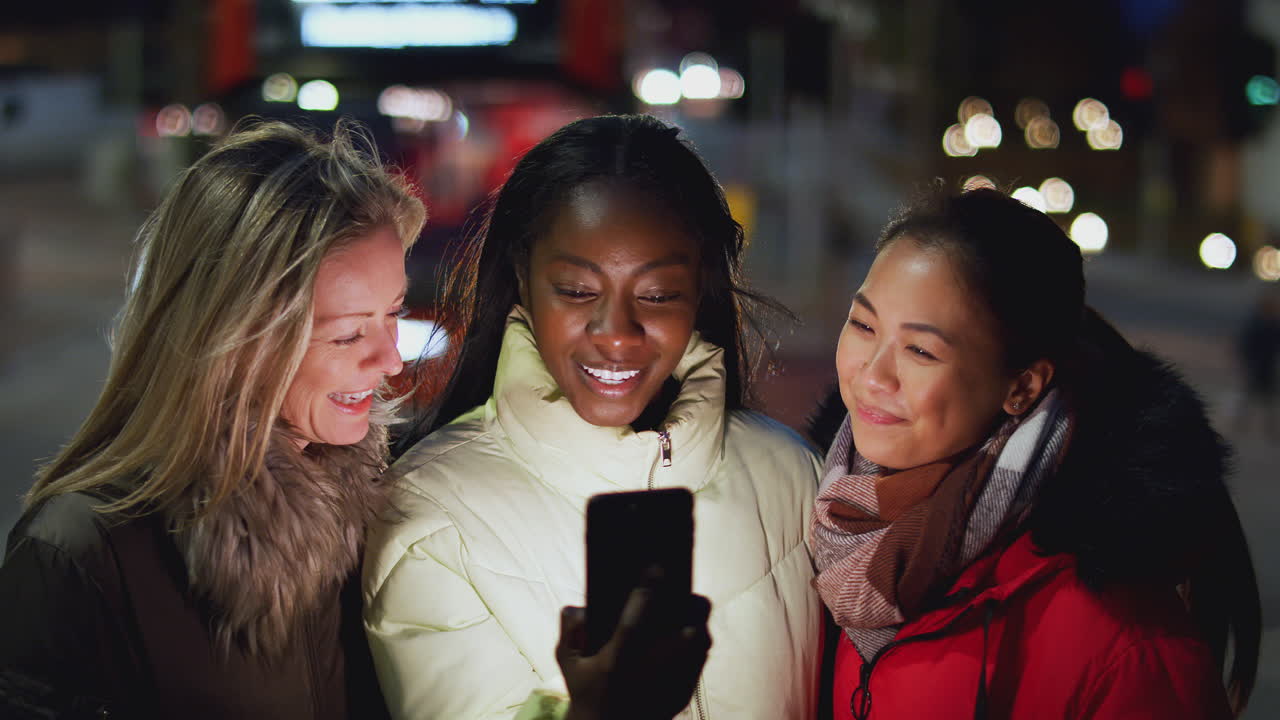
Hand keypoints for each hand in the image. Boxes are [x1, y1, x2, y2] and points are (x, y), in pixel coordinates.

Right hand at [557, 586, 711, 719]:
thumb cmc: (586, 691)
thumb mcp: (567, 662)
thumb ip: (570, 630)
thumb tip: (581, 607)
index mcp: (617, 661)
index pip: (635, 619)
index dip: (648, 590)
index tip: (656, 567)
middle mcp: (649, 673)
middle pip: (686, 632)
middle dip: (691, 607)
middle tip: (685, 592)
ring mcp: (670, 685)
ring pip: (700, 644)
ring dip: (697, 623)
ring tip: (690, 608)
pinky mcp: (683, 694)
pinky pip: (700, 661)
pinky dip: (698, 645)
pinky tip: (690, 634)